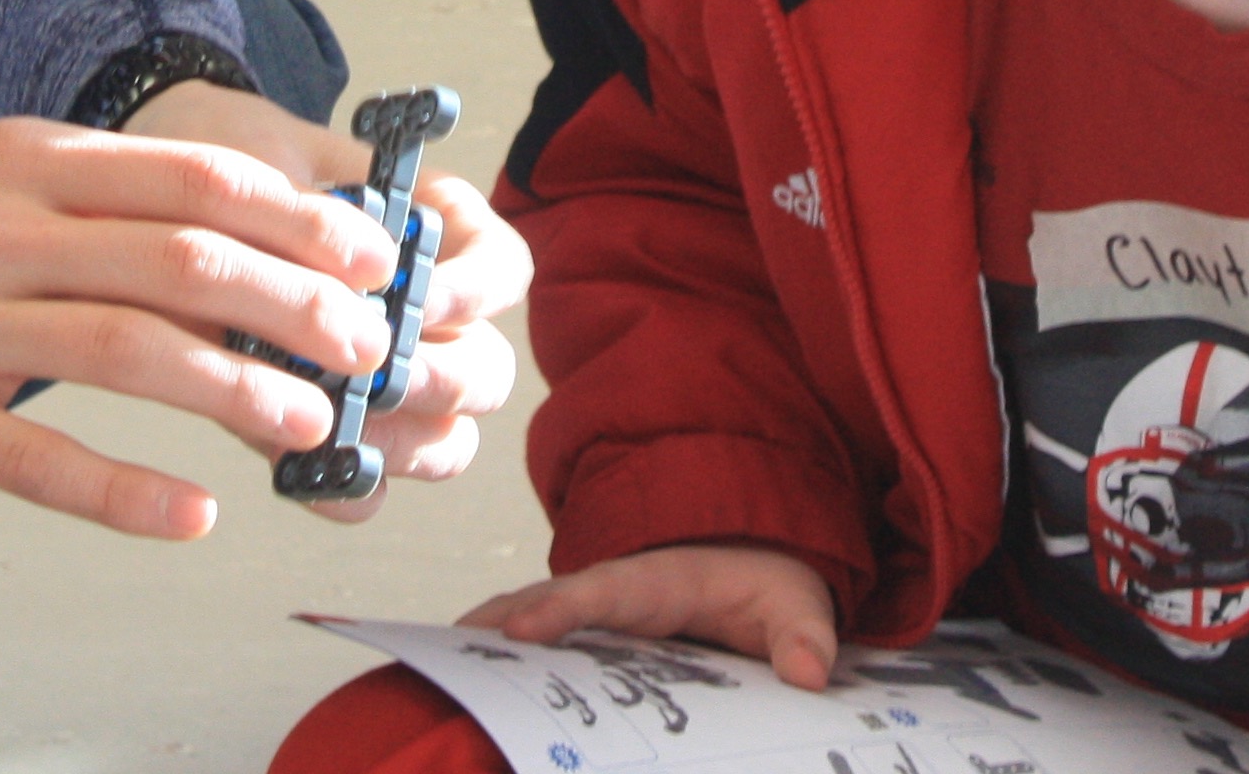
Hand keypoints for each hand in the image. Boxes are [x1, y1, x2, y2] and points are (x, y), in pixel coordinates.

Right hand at [0, 97, 400, 539]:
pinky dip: (125, 490)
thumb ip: (97, 191)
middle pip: (180, 260)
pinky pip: (35, 459)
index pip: (193, 176)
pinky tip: (192, 512)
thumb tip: (236, 221)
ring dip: (235, 390)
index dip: (297, 218)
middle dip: (295, 304)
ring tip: (309, 422)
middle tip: (367, 344)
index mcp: (27, 160)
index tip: (371, 252)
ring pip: (126, 351)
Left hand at [122, 81, 532, 510]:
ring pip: (445, 441)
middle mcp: (428, 320)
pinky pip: (368, 486)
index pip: (503, 271)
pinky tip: (300, 466)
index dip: (475, 292)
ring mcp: (385, 385)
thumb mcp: (266, 159)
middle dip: (439, 380)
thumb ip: (302, 213)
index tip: (421, 296)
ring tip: (338, 425)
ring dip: (400, 441)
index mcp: (440, 237)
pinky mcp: (335, 435)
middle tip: (381, 375)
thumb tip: (327, 267)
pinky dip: (345, 485)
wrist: (160, 194)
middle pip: (487, 373)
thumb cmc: (229, 163)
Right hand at [462, 544, 841, 689]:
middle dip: (500, 619)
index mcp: (664, 579)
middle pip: (550, 600)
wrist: (758, 566)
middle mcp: (619, 591)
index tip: (522, 629)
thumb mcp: (799, 604)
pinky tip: (470, 682)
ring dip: (489, 636)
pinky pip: (544, 642)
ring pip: (535, 617)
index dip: (564, 607)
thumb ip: (805, 637)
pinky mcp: (595, 636)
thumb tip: (810, 674)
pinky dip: (503, 653)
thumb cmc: (770, 585)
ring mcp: (601, 613)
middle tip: (450, 648)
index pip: (607, 590)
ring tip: (438, 665)